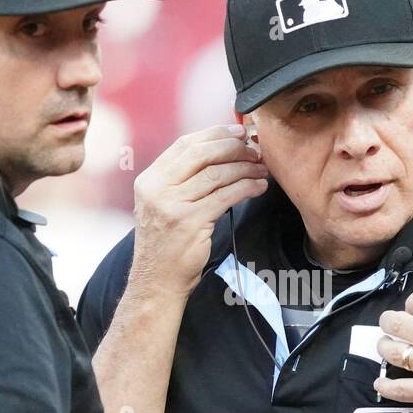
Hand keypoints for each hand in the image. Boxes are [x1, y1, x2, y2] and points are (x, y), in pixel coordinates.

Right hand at [129, 125, 266, 298]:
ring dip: (245, 168)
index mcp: (150, 179)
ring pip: (217, 174)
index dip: (215, 134)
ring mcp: (173, 205)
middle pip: (202, 154)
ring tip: (261, 169)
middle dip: (233, 147)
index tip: (238, 132)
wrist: (157, 280)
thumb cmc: (166, 244)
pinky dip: (247, 187)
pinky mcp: (191, 222)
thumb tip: (220, 152)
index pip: (185, 144)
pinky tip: (259, 187)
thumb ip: (182, 180)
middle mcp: (158, 189)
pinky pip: (226, 196)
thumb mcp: (162, 205)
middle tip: (255, 150)